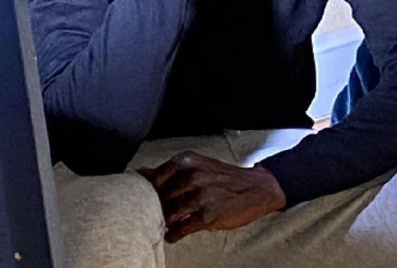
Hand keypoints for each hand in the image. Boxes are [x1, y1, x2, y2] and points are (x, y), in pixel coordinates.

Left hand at [138, 151, 285, 242]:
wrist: (255, 188)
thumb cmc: (222, 177)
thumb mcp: (197, 165)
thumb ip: (169, 171)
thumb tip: (140, 174)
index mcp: (186, 161)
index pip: (154, 178)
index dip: (146, 192)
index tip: (143, 199)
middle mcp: (191, 176)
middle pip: (159, 198)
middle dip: (154, 209)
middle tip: (150, 216)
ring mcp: (199, 196)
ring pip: (168, 214)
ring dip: (163, 223)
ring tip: (162, 225)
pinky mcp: (207, 216)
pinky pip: (181, 229)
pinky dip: (174, 234)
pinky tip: (172, 235)